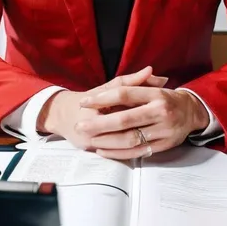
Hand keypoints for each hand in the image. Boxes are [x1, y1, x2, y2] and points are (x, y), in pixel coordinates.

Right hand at [36, 66, 167, 149]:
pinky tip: (146, 145)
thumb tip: (152, 71)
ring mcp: (91, 141)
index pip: (125, 107)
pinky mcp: (92, 151)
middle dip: (146, 124)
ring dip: (143, 139)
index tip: (161, 101)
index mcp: (95, 107)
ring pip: (122, 144)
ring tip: (159, 132)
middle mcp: (91, 125)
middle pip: (125, 130)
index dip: (145, 105)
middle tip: (163, 119)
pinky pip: (117, 154)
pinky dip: (133, 149)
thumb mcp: (108, 86)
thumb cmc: (89, 99)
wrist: (64, 115)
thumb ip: (130, 80)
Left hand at [76, 87, 209, 159]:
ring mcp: (162, 130)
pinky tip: (104, 150)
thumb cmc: (165, 98)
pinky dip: (118, 153)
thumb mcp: (151, 86)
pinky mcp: (163, 146)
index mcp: (155, 94)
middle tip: (80, 125)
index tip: (85, 102)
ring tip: (90, 139)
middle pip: (124, 118)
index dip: (102, 98)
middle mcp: (160, 111)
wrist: (191, 112)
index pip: (124, 93)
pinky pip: (137, 152)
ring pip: (130, 138)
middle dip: (99, 123)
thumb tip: (111, 86)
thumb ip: (133, 82)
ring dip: (106, 141)